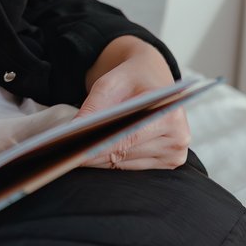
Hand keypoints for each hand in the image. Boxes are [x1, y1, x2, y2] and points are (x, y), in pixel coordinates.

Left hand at [74, 36, 189, 170]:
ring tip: (78, 152)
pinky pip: (131, 167)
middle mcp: (178, 138)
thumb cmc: (131, 79)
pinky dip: (112, 161)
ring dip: (101, 159)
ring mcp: (175, 154)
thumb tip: (74, 131)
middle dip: (95, 153)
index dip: (100, 147)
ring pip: (125, 165)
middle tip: (67, 154)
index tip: (75, 154)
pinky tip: (97, 153)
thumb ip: (92, 107)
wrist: (151, 78)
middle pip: (125, 155)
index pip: (129, 138)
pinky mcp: (169, 162)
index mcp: (171, 115)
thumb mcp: (108, 84)